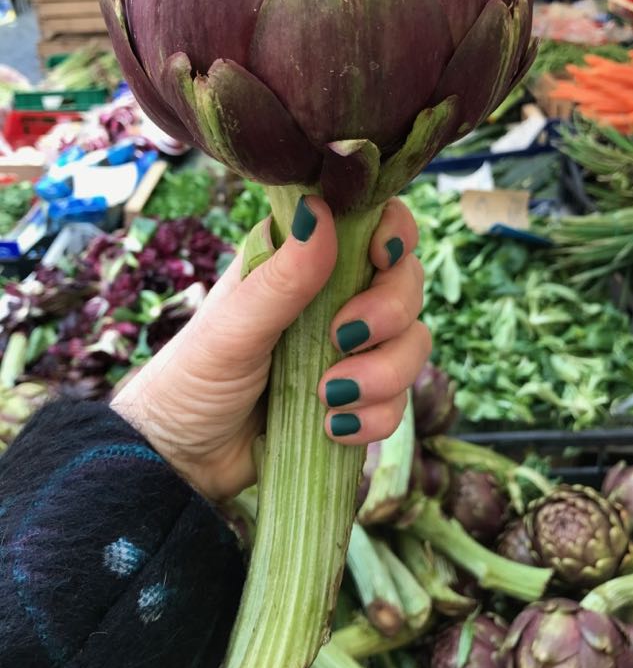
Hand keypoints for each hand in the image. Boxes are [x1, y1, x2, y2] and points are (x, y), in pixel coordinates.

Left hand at [112, 197, 430, 501]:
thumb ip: (282, 277)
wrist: (185, 458)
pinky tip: (334, 428)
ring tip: (330, 399)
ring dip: (384, 374)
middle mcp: (336, 296)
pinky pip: (399, 399)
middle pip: (406, 282)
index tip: (380, 257)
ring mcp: (352, 348)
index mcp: (302, 260)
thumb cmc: (194, 376)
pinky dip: (376, 416)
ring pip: (412, 343)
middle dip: (388, 314)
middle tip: (342, 340)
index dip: (393, 233)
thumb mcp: (234, 326)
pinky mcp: (360, 396)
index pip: (374, 223)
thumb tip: (319, 210)